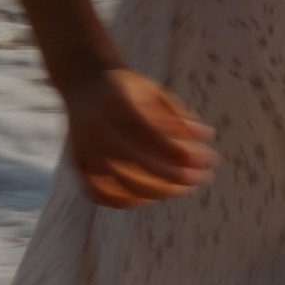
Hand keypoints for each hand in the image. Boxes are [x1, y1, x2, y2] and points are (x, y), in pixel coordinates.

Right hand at [62, 64, 215, 207]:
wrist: (82, 83)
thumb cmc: (126, 87)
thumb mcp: (152, 90)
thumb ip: (177, 113)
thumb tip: (206, 135)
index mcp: (115, 102)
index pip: (152, 135)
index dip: (180, 152)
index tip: (207, 159)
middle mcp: (96, 127)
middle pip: (139, 163)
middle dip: (177, 176)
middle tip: (204, 177)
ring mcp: (83, 148)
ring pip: (122, 182)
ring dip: (159, 191)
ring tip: (184, 188)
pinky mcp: (77, 163)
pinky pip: (98, 193)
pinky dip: (123, 201)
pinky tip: (148, 197)